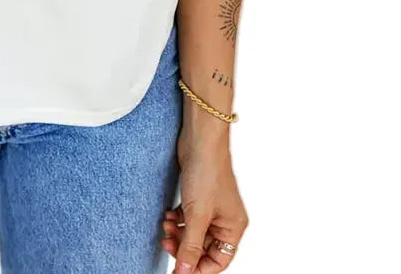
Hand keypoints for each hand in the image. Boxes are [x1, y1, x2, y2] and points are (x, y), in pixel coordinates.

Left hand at [161, 121, 247, 272]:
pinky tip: (169, 216)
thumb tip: (184, 273)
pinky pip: (188, 219)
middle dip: (185, 248)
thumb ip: (190, 247)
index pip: (218, 261)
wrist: (199, 139)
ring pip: (194, 233)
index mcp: (233, 227)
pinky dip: (178, 221)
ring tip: (166, 225)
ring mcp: (211, 207)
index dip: (198, 268)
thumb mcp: (197, 215)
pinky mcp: (198, 197)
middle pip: (204, 248)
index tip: (178, 270)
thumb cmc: (207, 172)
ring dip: (179, 233)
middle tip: (167, 243)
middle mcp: (225, 219)